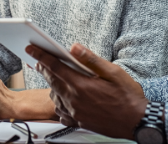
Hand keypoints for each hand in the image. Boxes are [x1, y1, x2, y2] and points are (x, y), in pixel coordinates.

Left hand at [27, 43, 148, 138]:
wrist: (136, 121)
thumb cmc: (128, 96)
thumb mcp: (114, 72)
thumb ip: (91, 60)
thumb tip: (74, 47)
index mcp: (81, 85)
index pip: (55, 67)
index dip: (41, 56)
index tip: (31, 49)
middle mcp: (74, 100)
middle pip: (52, 81)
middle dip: (44, 68)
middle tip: (39, 60)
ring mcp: (75, 112)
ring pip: (55, 96)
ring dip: (53, 85)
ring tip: (56, 77)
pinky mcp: (78, 121)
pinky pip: (61, 111)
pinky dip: (59, 102)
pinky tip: (65, 97)